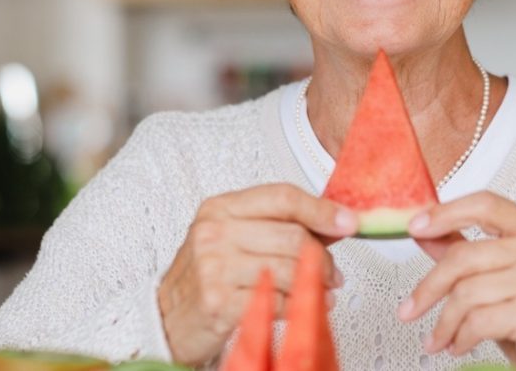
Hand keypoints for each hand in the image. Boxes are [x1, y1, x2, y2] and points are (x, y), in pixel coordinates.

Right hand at [158, 183, 357, 366]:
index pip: (283, 197)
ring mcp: (214, 266)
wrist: (167, 318)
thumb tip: (336, 220)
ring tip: (323, 290)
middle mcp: (214, 232)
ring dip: (316, 283)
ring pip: (289, 268)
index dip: (321, 209)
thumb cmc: (210, 276)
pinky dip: (299, 305)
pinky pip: (277, 301)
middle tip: (333, 272)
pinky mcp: (219, 302)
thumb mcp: (236, 237)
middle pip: (292, 235)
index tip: (348, 222)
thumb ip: (280, 225)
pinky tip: (304, 306)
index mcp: (221, 207)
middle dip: (322, 257)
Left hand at [397, 191, 515, 366]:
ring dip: (444, 322)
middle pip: (464, 256)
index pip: (485, 205)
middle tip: (410, 307)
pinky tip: (459, 344)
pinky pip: (478, 321)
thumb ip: (463, 249)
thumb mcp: (497, 275)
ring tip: (439, 336)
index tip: (416, 226)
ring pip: (466, 292)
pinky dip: (460, 338)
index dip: (446, 212)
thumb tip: (425, 232)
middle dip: (429, 287)